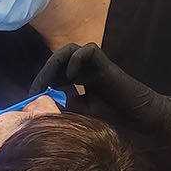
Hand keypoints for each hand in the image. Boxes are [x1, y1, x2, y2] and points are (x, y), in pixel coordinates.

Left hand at [29, 43, 170, 146]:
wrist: (140, 119)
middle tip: (36, 89)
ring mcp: (96, 67)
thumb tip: (42, 102)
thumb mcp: (80, 114)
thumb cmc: (113, 118)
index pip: (55, 72)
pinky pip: (88, 51)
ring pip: (71, 50)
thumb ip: (64, 106)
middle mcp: (86, 71)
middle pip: (60, 59)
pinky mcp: (106, 65)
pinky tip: (71, 77)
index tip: (31, 96)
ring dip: (56, 63)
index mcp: (80, 81)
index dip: (41, 80)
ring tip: (49, 81)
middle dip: (45, 72)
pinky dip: (76, 60)